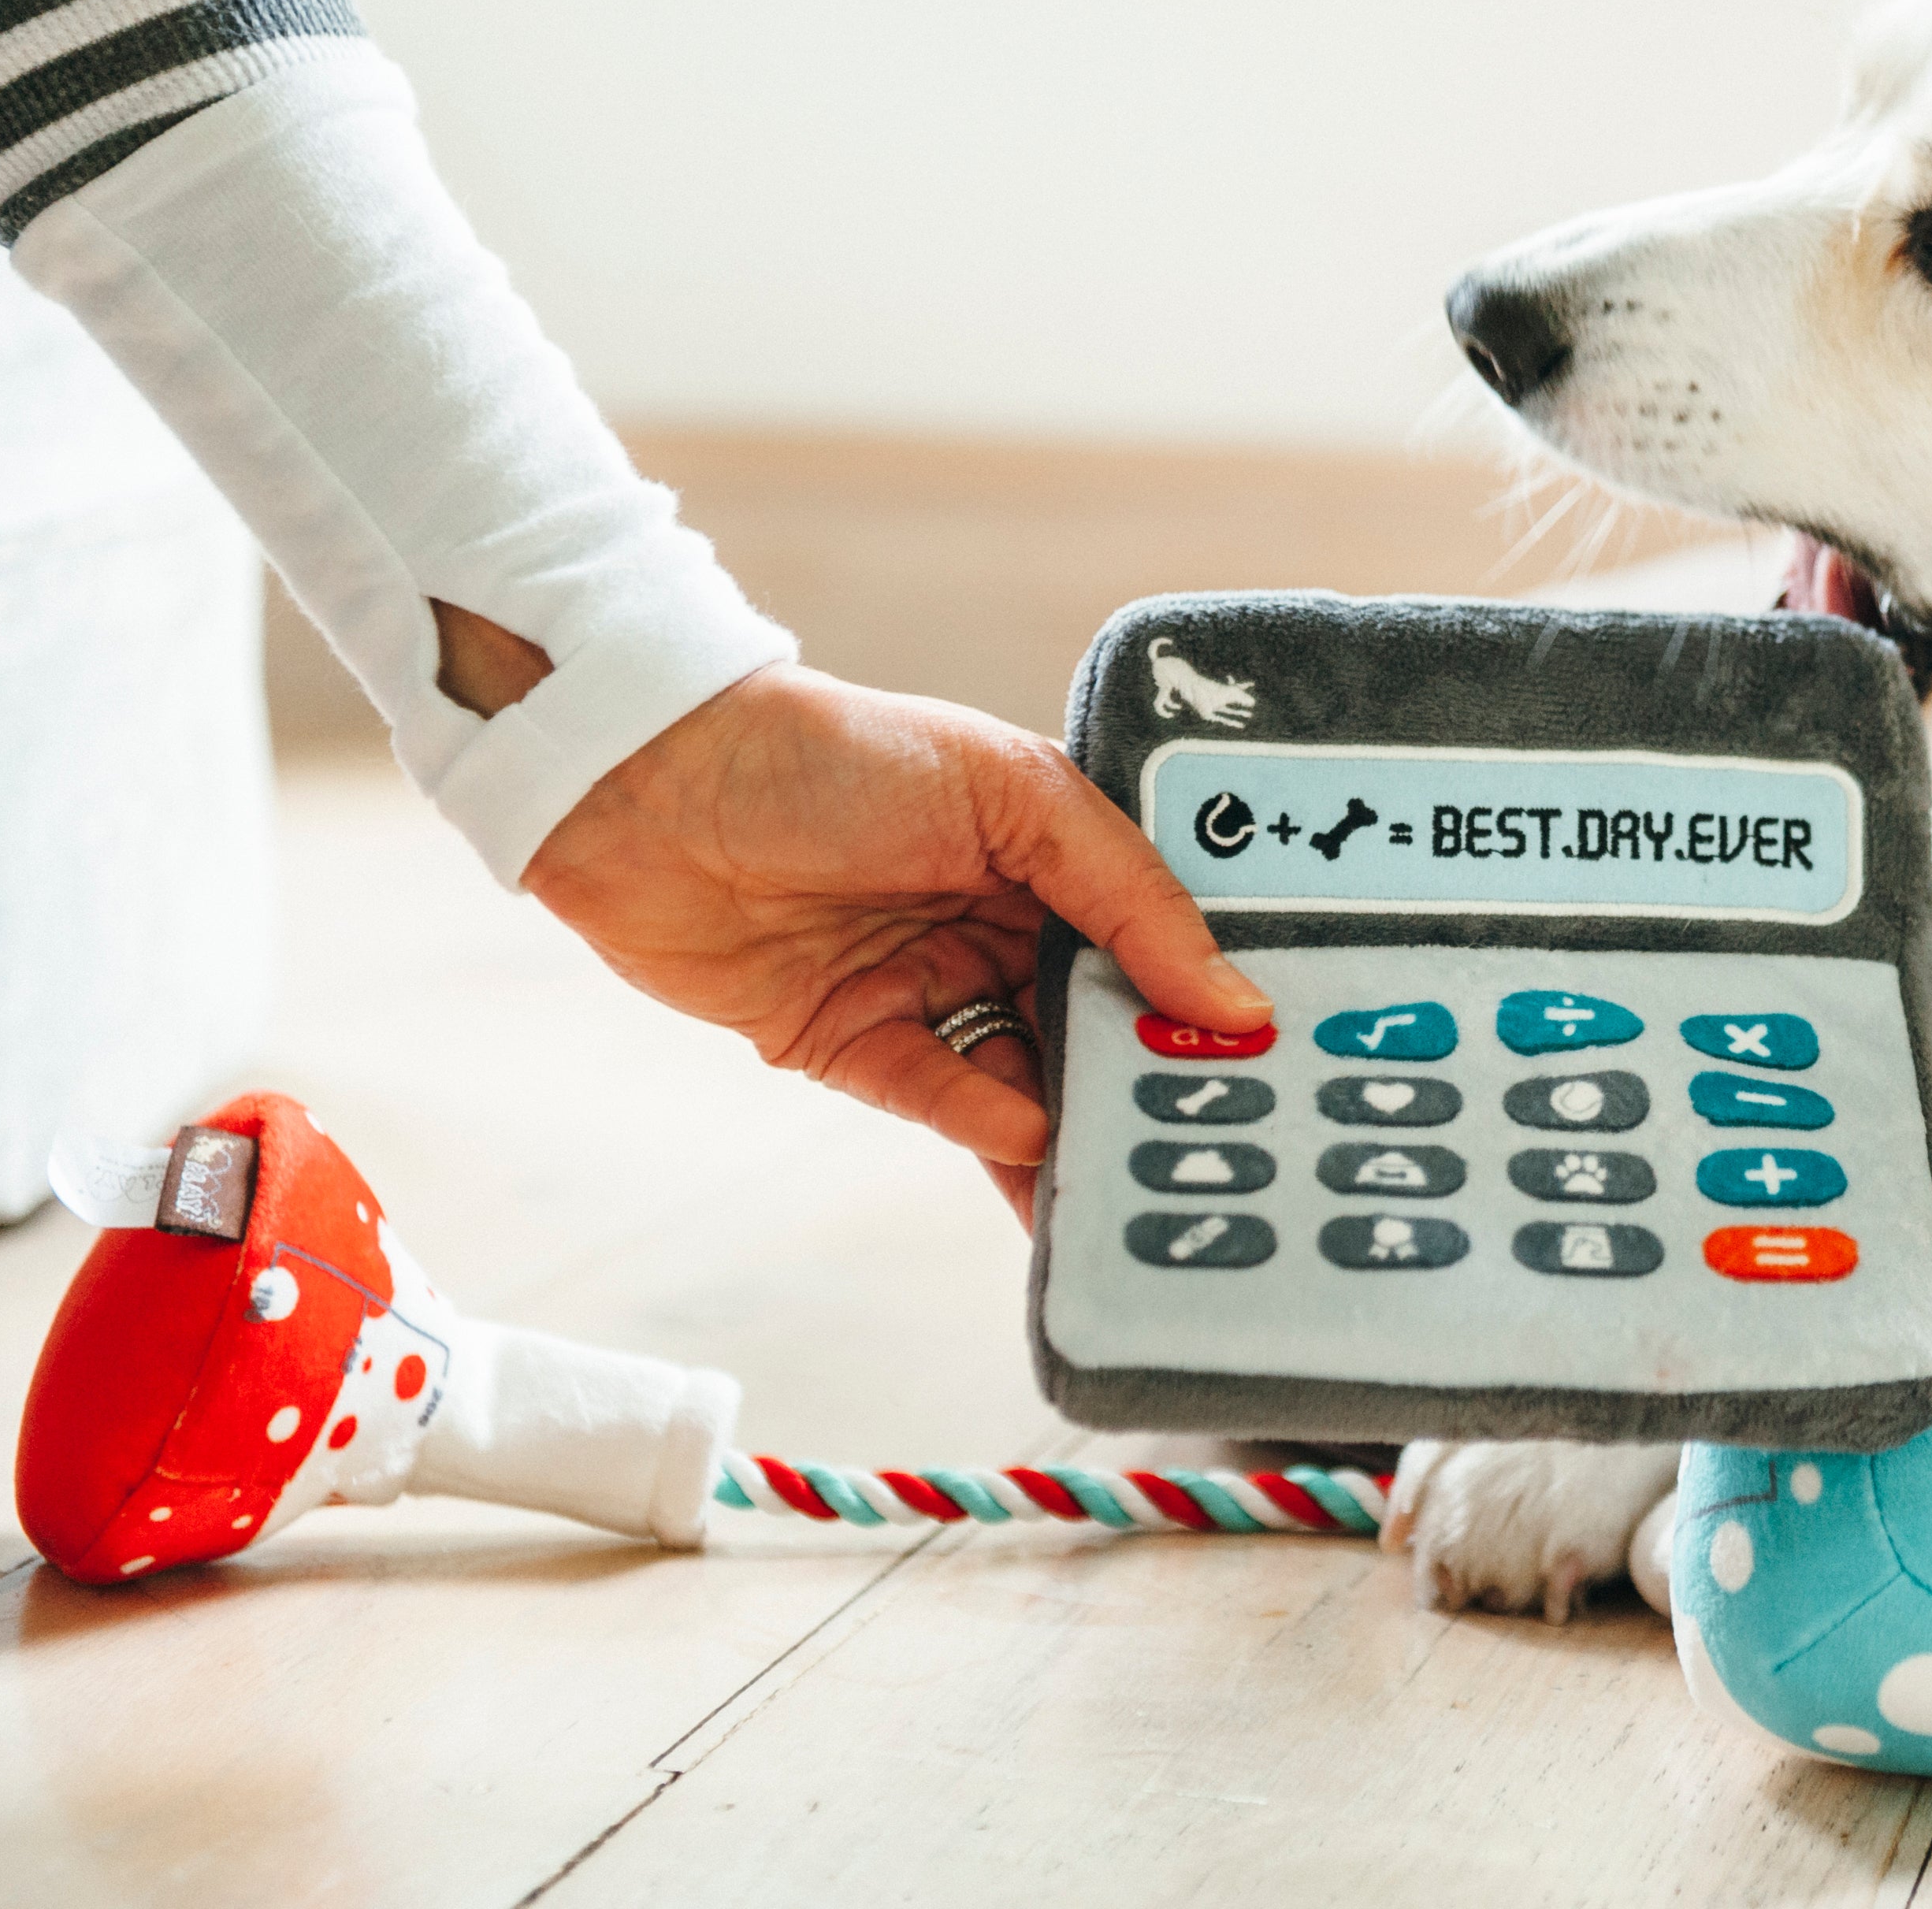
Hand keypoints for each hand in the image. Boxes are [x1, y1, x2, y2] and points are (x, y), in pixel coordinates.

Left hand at [511, 654, 1270, 1217]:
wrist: (649, 785)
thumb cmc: (836, 754)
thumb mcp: (1013, 795)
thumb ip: (1131, 897)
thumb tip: (1232, 1000)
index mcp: (1055, 853)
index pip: (1160, 936)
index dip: (1213, 993)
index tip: (1283, 1053)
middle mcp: (1002, 925)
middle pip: (1103, 1022)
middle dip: (1158, 1078)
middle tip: (1233, 1142)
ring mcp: (932, 990)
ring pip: (1034, 1080)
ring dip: (1082, 1127)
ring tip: (1147, 1178)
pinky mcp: (859, 1047)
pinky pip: (948, 1104)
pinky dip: (992, 1127)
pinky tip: (1033, 1143)